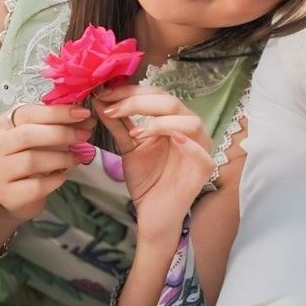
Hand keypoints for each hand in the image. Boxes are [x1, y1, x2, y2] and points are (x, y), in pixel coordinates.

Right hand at [0, 102, 94, 223]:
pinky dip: (54, 179)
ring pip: (31, 160)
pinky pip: (35, 185)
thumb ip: (61, 125)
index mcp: (5, 124)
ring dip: (61, 158)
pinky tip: (62, 176)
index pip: (28, 112)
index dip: (57, 112)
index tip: (83, 113)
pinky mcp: (7, 194)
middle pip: (27, 135)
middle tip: (84, 135)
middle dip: (61, 133)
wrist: (20, 194)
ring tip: (77, 158)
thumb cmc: (34, 158)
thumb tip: (86, 118)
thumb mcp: (44, 137)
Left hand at [94, 85, 213, 245]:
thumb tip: (100, 100)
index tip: (105, 94)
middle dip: (139, 102)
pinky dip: (185, 142)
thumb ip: (119, 124)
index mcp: (173, 120)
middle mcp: (190, 129)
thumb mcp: (129, 147)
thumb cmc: (147, 180)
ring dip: (160, 122)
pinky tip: (168, 140)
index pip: (156, 95)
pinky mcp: (204, 167)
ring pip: (189, 121)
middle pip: (171, 102)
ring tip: (136, 133)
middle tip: (113, 108)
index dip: (131, 92)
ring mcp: (201, 147)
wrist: (154, 214)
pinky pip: (199, 150)